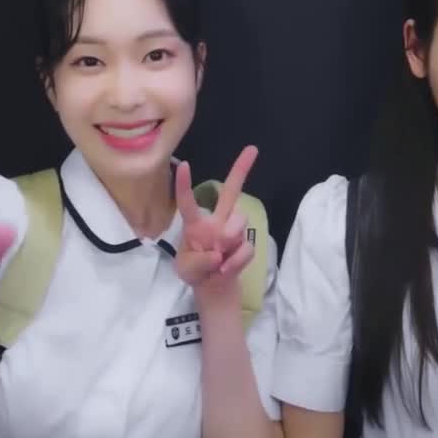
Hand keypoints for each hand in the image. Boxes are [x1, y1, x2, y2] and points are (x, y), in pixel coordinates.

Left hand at [173, 146, 257, 291]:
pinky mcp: (245, 246)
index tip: (184, 165)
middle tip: (252, 149)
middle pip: (231, 192)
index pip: (188, 203)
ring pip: (239, 221)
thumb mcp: (186, 270)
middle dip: (241, 169)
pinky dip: (235, 262)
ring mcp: (233, 232)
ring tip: (218, 259)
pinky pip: (245, 248)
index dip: (185, 185)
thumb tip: (217, 254)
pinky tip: (225, 268)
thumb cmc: (195, 272)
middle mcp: (217, 222)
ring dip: (229, 239)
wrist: (213, 288)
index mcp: (197, 224)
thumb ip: (198, 262)